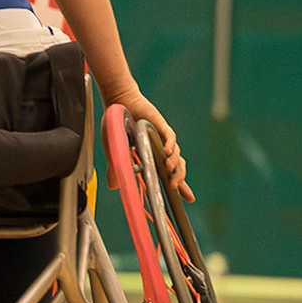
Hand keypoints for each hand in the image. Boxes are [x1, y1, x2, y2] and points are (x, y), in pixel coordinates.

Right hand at [109, 87, 191, 202]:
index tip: (188, 199)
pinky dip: (169, 144)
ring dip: (174, 162)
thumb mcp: (115, 152)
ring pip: (175, 153)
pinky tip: (166, 151)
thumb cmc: (117, 126)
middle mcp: (159, 149)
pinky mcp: (160, 126)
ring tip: (169, 168)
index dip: (181, 186)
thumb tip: (113, 187)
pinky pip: (170, 137)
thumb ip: (116, 169)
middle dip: (179, 178)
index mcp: (151, 156)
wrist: (118, 103)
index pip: (169, 174)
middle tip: (175, 187)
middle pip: (177, 167)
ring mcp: (161, 138)